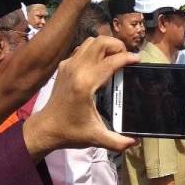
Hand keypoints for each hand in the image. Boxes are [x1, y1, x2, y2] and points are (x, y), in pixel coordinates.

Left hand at [23, 36, 139, 161]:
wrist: (45, 129)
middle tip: (126, 58)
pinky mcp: (64, 66)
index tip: (139, 60)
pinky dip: (95, 51)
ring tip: (116, 59)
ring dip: (106, 46)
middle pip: (100, 42)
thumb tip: (136, 141)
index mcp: (85, 84)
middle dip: (117, 46)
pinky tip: (101, 65)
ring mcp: (68, 65)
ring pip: (91, 42)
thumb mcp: (96, 138)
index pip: (111, 61)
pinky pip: (83, 49)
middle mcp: (76, 70)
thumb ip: (118, 142)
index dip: (128, 58)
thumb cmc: (71, 132)